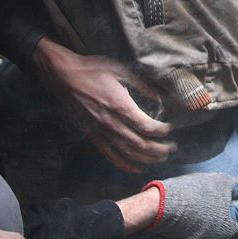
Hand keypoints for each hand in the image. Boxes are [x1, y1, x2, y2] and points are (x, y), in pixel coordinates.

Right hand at [32, 38, 172, 171]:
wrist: (65, 77)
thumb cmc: (94, 70)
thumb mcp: (122, 71)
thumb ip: (144, 86)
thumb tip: (163, 96)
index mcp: (122, 107)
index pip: (148, 127)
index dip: (163, 131)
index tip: (170, 127)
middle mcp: (113, 125)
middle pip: (142, 145)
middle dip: (160, 149)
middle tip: (172, 147)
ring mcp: (102, 134)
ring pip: (129, 155)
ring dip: (148, 159)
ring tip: (161, 157)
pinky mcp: (94, 138)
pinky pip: (112, 157)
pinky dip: (127, 165)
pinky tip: (138, 168)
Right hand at [146, 173, 237, 238]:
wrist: (162, 207)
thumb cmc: (193, 192)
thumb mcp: (220, 181)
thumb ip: (236, 187)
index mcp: (230, 227)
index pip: (235, 217)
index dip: (227, 206)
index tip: (217, 198)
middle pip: (221, 227)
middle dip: (216, 217)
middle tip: (203, 202)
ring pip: (206, 234)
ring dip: (203, 225)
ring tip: (190, 210)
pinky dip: (189, 231)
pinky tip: (181, 221)